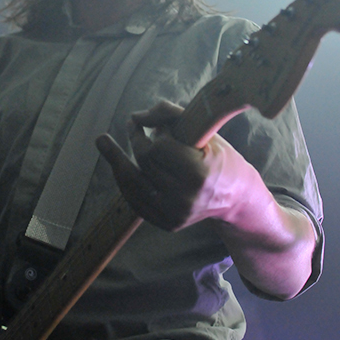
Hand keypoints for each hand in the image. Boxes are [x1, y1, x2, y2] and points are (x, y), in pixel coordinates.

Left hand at [96, 100, 251, 231]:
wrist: (236, 198)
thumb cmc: (220, 158)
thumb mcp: (205, 132)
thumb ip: (171, 116)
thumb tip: (135, 117)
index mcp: (198, 176)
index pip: (158, 148)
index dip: (155, 132)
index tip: (157, 124)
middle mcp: (184, 200)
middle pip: (145, 162)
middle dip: (138, 140)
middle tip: (135, 127)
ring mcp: (174, 215)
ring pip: (132, 183)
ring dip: (117, 160)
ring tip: (103, 142)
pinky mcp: (166, 223)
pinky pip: (134, 200)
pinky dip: (125, 180)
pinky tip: (118, 164)